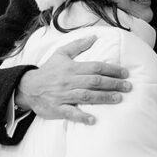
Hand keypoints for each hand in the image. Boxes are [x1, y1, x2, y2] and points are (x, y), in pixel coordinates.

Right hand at [15, 36, 130, 124]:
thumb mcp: (60, 54)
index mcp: (71, 68)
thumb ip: (78, 46)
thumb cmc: (48, 70)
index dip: (111, 70)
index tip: (125, 73)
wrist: (28, 87)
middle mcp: (69, 81)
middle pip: (94, 82)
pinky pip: (70, 113)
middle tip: (128, 86)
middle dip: (112, 84)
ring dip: (103, 98)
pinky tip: (93, 120)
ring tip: (118, 99)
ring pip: (86, 96)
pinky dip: (82, 117)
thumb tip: (94, 37)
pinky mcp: (58, 109)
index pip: (95, 67)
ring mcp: (63, 96)